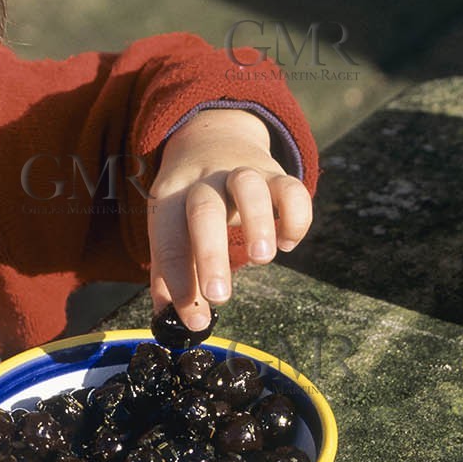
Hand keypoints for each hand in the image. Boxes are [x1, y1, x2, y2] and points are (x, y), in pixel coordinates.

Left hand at [148, 109, 312, 331]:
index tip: (194, 321)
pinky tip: (288, 243)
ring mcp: (241, 172)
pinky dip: (295, 217)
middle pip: (203, 210)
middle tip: (220, 297)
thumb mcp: (171, 228)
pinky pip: (292, 187)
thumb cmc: (189, 202)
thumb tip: (173, 323)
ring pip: (248, 186)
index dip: (178, 280)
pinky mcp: (277, 173)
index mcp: (170, 197)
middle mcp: (204, 181)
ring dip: (256, 223)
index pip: (168, 237)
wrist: (214, 137)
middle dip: (210, 256)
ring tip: (262, 259)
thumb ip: (171, 275)